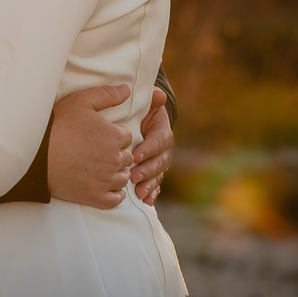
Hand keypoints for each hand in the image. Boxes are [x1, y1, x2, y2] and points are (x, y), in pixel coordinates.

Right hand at [47, 84, 134, 209]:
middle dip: (117, 153)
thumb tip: (127, 89)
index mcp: (115, 137)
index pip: (127, 137)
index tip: (100, 135)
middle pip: (127, 157)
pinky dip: (114, 194)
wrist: (35, 153)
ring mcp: (105, 181)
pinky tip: (105, 185)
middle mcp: (115, 160)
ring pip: (123, 177)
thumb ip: (108, 94)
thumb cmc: (57, 124)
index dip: (115, 134)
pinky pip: (115, 199)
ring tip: (101, 166)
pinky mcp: (94, 197)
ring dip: (116, 172)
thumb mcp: (81, 101)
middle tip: (98, 150)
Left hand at [130, 88, 173, 205]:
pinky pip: (155, 185)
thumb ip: (151, 101)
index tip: (136, 154)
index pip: (159, 140)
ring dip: (149, 185)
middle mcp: (164, 150)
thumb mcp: (144, 105)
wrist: (140, 124)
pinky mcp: (153, 174)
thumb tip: (158, 94)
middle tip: (133, 176)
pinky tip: (147, 202)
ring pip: (157, 176)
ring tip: (139, 193)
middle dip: (147, 170)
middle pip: (159, 162)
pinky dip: (152, 194)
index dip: (149, 148)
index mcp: (162, 132)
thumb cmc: (138, 113)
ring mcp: (159, 163)